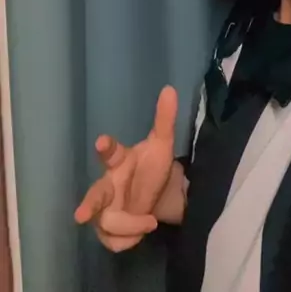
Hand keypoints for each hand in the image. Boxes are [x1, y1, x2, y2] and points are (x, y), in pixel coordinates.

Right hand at [74, 85, 176, 251]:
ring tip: (150, 222)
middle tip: (81, 215)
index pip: (111, 152)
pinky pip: (112, 240)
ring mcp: (105, 208)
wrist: (157, 194)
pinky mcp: (108, 228)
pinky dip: (127, 240)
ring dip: (129, 226)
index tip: (102, 141)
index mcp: (119, 161)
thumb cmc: (152, 166)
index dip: (106, 147)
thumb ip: (164, 119)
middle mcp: (107, 184)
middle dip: (89, 204)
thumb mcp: (162, 144)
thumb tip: (170, 89)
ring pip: (107, 222)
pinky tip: (140, 233)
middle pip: (96, 195)